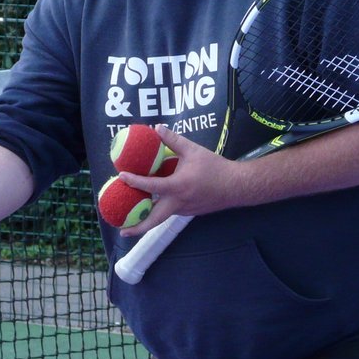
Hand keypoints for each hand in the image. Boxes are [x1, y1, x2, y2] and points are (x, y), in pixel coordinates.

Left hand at [116, 125, 241, 236]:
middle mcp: (179, 203)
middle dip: (137, 228)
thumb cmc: (215, 167)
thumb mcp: (193, 150)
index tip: (121, 176)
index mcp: (178, 187)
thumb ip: (173, 140)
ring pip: (161, 217)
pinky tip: (153, 204)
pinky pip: (170, 212)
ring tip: (130, 219)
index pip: (151, 186)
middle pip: (154, 220)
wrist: (237, 186)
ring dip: (146, 219)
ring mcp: (184, 210)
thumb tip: (157, 128)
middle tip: (121, 231)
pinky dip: (159, 210)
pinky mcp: (189, 212)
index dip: (135, 181)